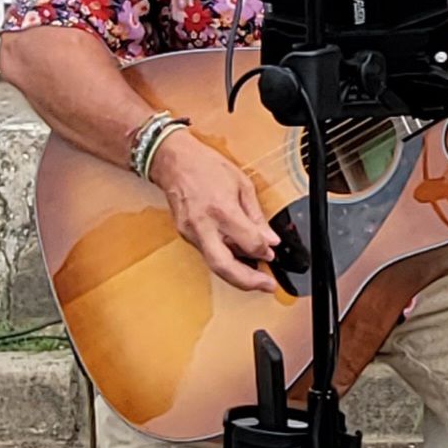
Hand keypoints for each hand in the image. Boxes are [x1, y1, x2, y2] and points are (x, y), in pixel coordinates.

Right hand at [148, 127, 279, 292]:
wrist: (174, 161)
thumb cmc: (207, 166)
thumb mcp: (241, 183)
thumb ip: (256, 214)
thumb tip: (269, 238)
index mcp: (222, 209)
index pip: (248, 242)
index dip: (264, 250)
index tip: (272, 253)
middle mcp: (204, 226)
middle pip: (225, 267)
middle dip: (248, 282)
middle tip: (266, 286)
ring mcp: (191, 233)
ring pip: (215, 264)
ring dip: (236, 273)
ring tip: (255, 275)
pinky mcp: (185, 236)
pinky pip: (207, 253)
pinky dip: (224, 258)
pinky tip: (236, 257)